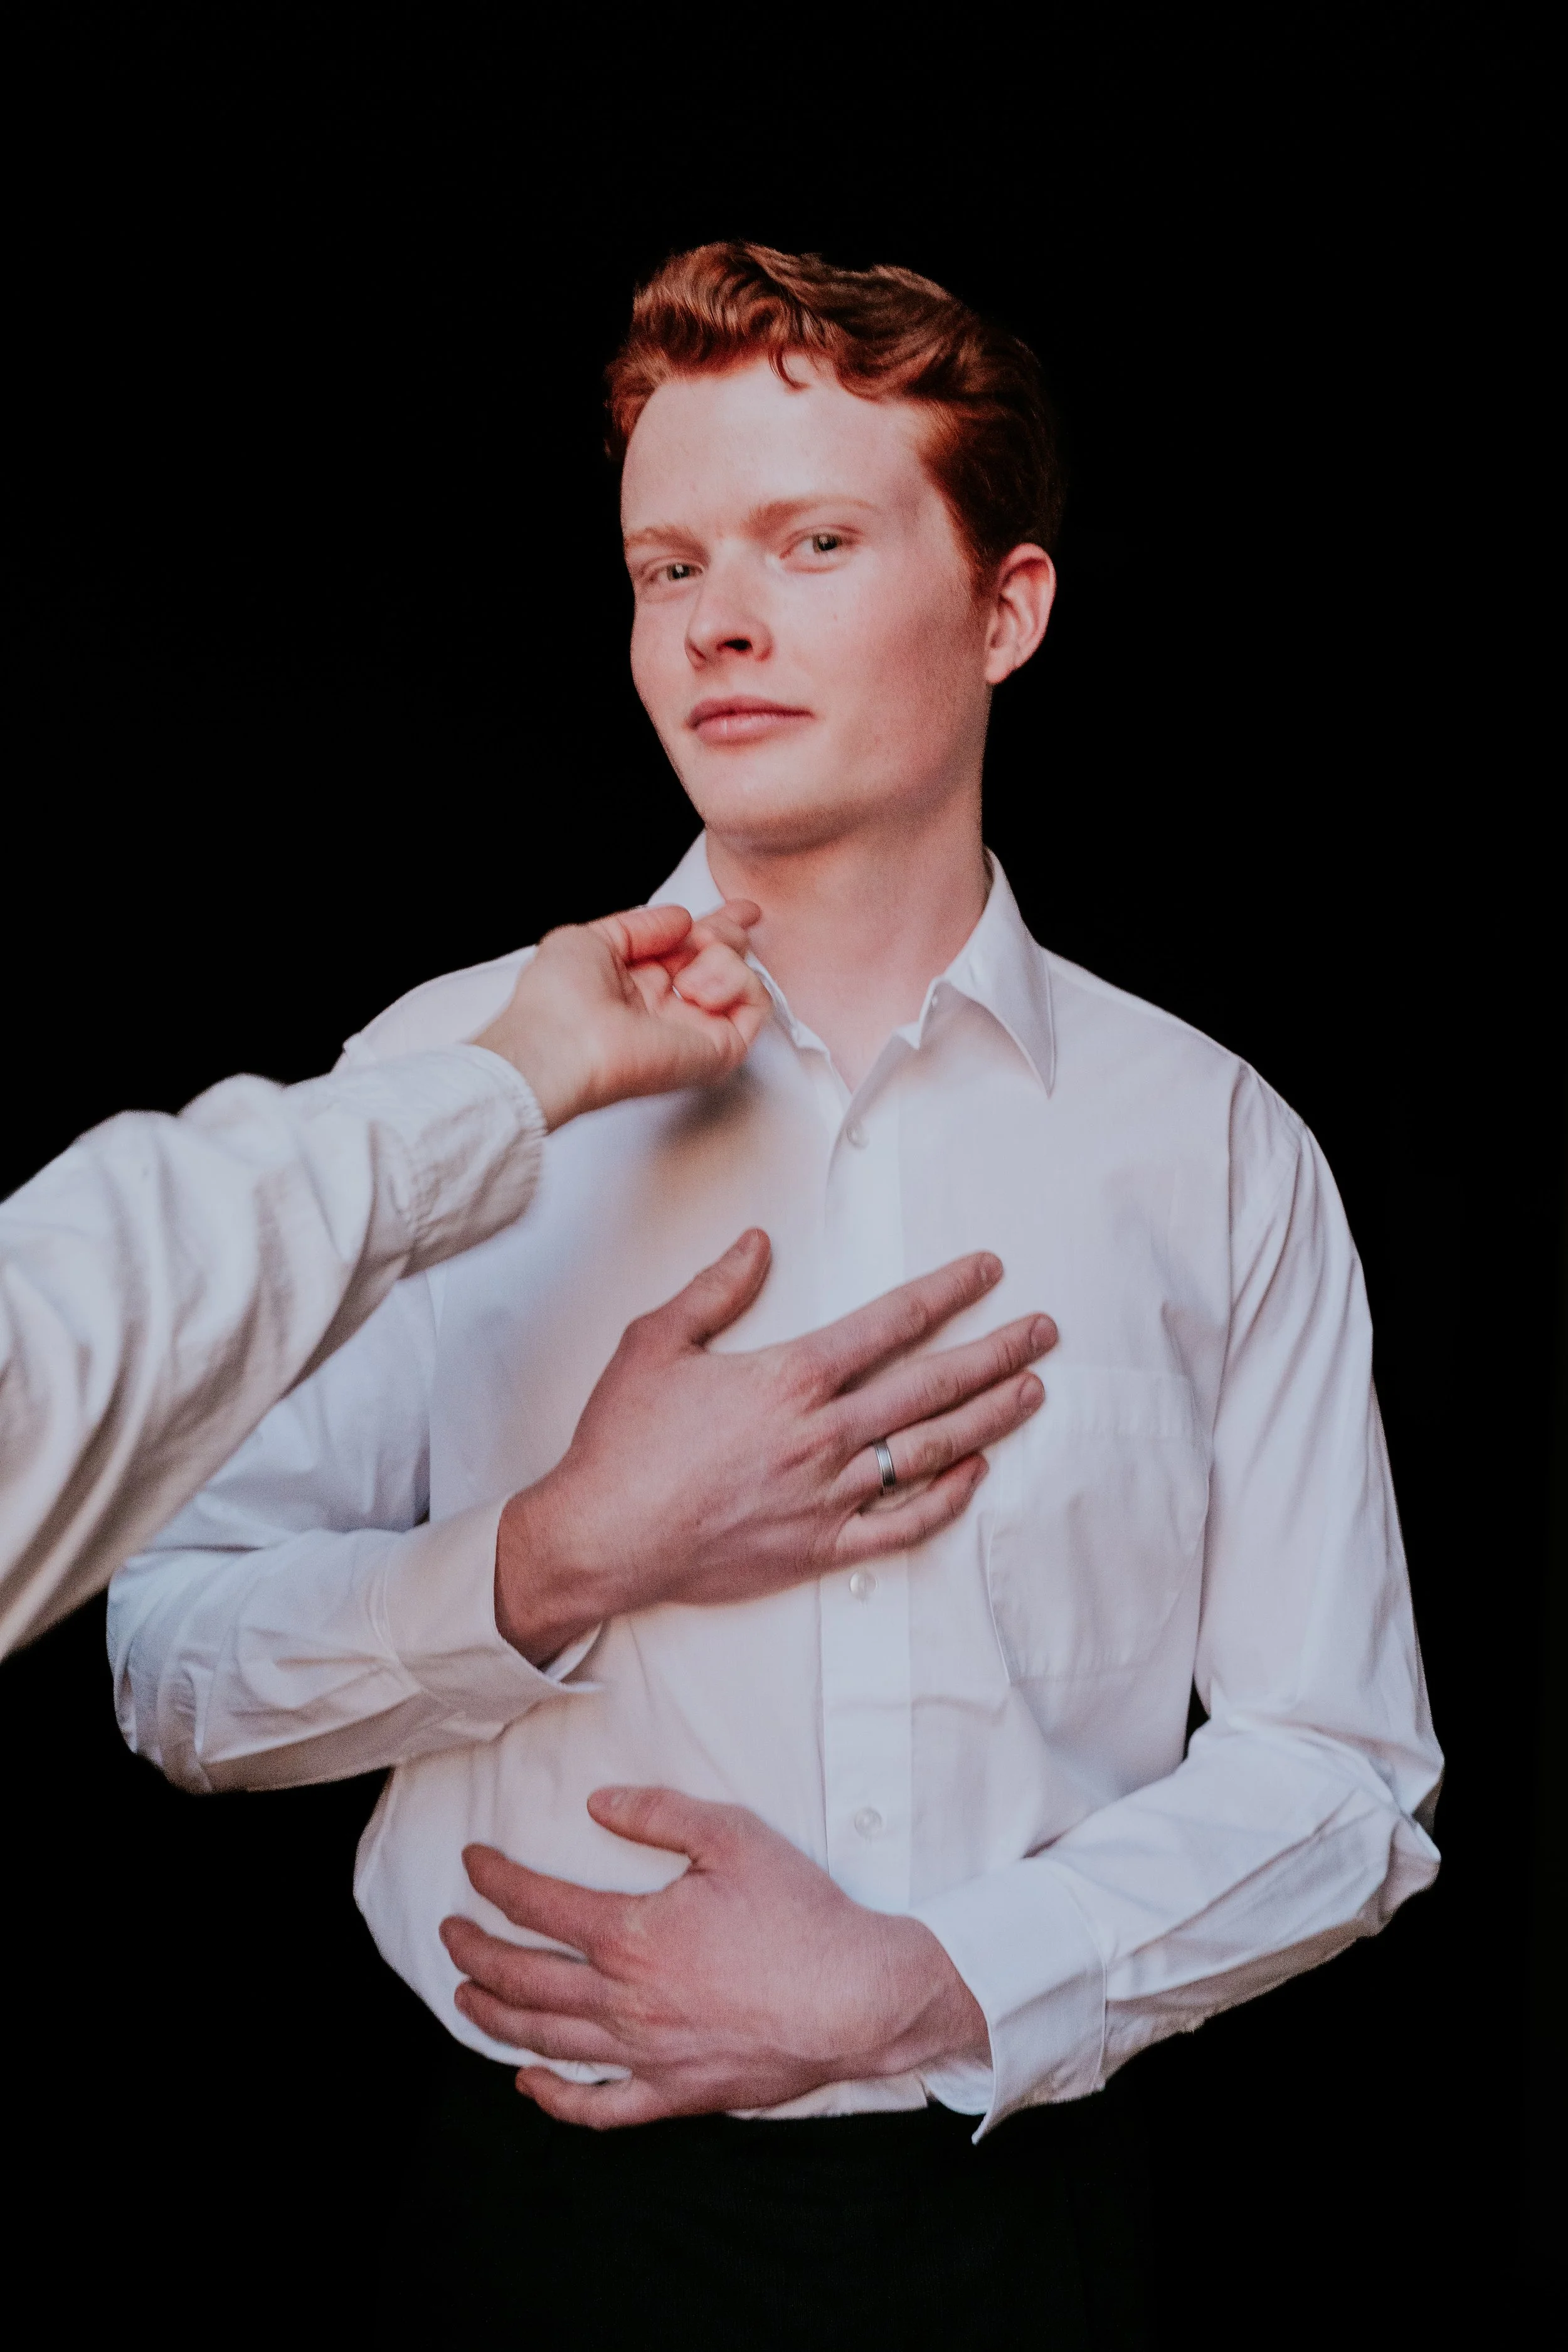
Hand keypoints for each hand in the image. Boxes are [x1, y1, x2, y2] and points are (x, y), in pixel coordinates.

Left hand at [443, 1788, 987, 2125]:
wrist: (856, 1996)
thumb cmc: (800, 1915)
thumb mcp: (733, 1836)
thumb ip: (659, 1814)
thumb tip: (598, 1803)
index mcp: (632, 1935)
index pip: (538, 1905)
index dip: (496, 1881)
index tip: (472, 1863)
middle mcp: (625, 2001)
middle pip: (523, 1979)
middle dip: (475, 1952)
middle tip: (451, 1933)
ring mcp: (646, 2055)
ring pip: (546, 2040)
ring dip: (494, 2016)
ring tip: (465, 1995)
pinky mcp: (674, 2093)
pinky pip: (598, 2108)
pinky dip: (553, 2098)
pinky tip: (528, 2083)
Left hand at [473, 901, 769, 1128]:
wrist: (560, 1043)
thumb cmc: (557, 999)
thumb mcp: (587, 939)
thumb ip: (639, 925)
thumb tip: (682, 920)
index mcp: (639, 984)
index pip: (689, 952)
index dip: (717, 928)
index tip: (744, 909)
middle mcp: (671, 1008)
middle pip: (723, 961)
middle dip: (729, 933)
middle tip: (722, 925)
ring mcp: (697, 1030)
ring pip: (743, 977)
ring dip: (722, 957)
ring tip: (686, 973)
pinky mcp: (719, 1049)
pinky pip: (756, 1003)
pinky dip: (736, 982)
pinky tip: (696, 991)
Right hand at [495, 1232, 1055, 1662]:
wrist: (600, 1537)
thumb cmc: (623, 1443)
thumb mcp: (656, 1342)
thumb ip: (716, 1289)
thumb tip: (759, 1245)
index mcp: (788, 1379)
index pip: (890, 1323)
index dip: (946, 1292)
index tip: (988, 1272)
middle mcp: (821, 1435)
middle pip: (929, 1385)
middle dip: (994, 1352)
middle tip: (1042, 1331)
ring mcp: (827, 1496)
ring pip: (929, 1451)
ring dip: (987, 1417)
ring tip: (1031, 1391)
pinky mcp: (819, 1547)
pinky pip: (901, 1525)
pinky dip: (946, 1500)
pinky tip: (976, 1473)